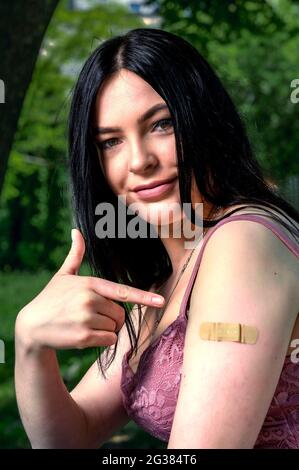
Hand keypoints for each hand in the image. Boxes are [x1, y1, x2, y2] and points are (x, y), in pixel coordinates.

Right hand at [15, 229, 164, 351]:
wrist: (31, 325)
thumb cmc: (51, 298)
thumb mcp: (63, 275)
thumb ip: (75, 255)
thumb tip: (76, 231)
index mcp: (89, 284)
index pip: (122, 291)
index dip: (143, 297)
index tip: (160, 302)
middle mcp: (89, 299)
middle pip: (120, 313)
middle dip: (112, 317)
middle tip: (92, 316)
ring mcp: (86, 319)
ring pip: (114, 328)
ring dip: (106, 329)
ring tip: (85, 324)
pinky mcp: (83, 337)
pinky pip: (108, 340)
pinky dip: (101, 340)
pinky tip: (84, 335)